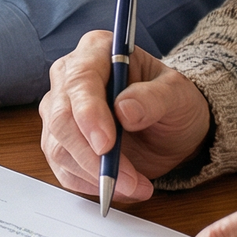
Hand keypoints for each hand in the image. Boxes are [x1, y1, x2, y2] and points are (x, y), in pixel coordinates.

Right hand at [39, 30, 212, 203]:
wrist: (171, 128)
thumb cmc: (173, 102)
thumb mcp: (178, 94)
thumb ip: (154, 98)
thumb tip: (124, 110)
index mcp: (97, 51)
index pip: (80, 81)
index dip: (89, 114)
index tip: (106, 145)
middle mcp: (70, 76)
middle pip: (61, 117)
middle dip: (90, 155)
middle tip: (126, 179)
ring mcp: (60, 109)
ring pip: (58, 147)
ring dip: (94, 174)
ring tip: (135, 185)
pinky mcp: (60, 141)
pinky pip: (63, 168)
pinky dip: (89, 184)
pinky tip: (118, 186)